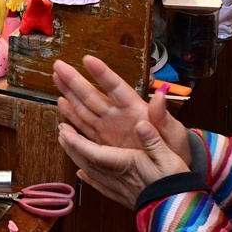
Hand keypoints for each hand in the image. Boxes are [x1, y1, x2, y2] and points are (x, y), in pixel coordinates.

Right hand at [53, 55, 190, 163]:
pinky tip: (62, 104)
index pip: (116, 88)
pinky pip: (84, 128)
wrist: (170, 173)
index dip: (102, 74)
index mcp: (136, 110)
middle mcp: (118, 116)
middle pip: (93, 95)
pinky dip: (72, 117)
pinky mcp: (103, 143)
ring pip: (84, 108)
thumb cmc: (175, 148)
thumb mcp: (174, 134)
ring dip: (69, 93)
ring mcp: (109, 129)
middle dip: (75, 80)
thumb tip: (159, 96)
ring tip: (56, 77)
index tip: (87, 59)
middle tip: (59, 65)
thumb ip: (163, 117)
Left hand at [58, 119, 189, 209]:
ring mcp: (118, 188)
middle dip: (71, 146)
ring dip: (76, 157)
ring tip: (67, 145)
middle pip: (86, 160)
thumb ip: (154, 140)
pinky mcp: (122, 197)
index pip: (93, 152)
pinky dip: (88, 177)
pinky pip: (99, 185)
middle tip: (61, 131)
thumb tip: (141, 124)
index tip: (64, 130)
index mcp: (126, 164)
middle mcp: (117, 177)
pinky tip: (82, 174)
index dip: (76, 142)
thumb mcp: (170, 157)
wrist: (179, 215)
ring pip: (90, 172)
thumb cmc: (175, 184)